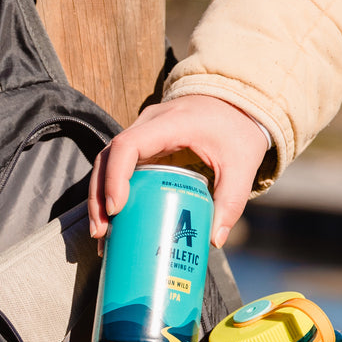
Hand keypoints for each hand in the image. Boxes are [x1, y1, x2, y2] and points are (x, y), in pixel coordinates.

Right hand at [87, 94, 269, 248]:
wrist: (236, 102)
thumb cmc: (238, 129)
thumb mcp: (242, 164)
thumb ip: (231, 200)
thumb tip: (214, 240)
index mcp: (171, 123)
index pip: (128, 145)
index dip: (115, 177)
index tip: (117, 209)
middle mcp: (148, 124)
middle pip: (108, 156)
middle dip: (99, 195)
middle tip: (102, 231)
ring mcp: (142, 132)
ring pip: (107, 161)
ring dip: (99, 196)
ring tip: (102, 233)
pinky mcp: (143, 145)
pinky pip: (118, 166)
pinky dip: (110, 191)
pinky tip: (113, 220)